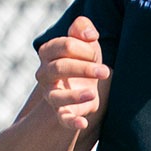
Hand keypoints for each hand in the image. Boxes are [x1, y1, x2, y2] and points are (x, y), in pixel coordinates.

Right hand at [36, 16, 108, 130]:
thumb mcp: (85, 39)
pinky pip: (62, 118)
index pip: (62, 46)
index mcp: (48, 52)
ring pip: (56, 96)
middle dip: (83, 68)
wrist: (87, 81)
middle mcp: (44, 73)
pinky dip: (72, 122)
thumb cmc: (84, 56)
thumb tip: (90, 35)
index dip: (81, 47)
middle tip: (105, 71)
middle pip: (59, 68)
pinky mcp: (61, 111)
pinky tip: (83, 123)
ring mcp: (51, 94)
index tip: (96, 51)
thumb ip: (83, 27)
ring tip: (92, 94)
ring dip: (74, 96)